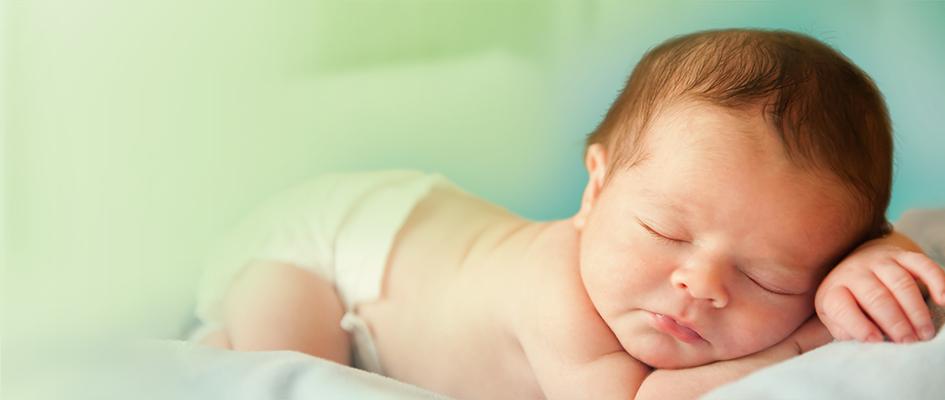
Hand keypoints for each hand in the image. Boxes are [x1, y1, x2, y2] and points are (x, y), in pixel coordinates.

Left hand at [816, 239, 944, 343]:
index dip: (858, 326)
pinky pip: (922, 264)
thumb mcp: (835, 317)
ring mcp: (879, 261)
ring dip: (916, 311)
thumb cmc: (849, 301)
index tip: (876, 342)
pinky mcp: (902, 255)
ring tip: (925, 333)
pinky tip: (943, 299)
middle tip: (909, 342)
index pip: (841, 307)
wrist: (856, 264)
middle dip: (895, 323)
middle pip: (876, 297)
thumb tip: (867, 339)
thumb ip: (845, 329)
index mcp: (834, 290)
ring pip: (900, 283)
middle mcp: (854, 272)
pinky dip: (936, 281)